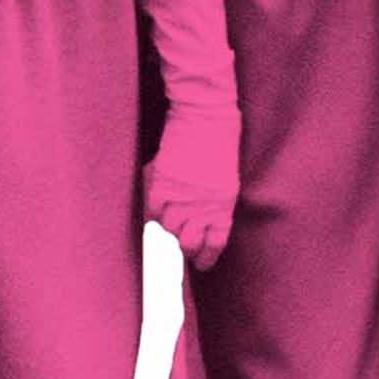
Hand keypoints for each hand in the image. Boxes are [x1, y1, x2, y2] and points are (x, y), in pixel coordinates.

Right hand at [145, 102, 240, 270]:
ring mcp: (182, 195)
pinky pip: (152, 210)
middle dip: (183, 249)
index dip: (206, 257)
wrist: (206, 114)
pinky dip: (152, 213)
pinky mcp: (163, 182)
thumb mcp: (226, 178)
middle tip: (180, 247)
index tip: (201, 264)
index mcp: (224, 205)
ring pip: (168, 228)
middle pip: (187, 243)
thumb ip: (214, 203)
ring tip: (167, 224)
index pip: (214, 244)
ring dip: (167, 229)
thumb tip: (199, 224)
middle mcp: (204, 205)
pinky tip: (155, 209)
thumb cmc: (221, 142)